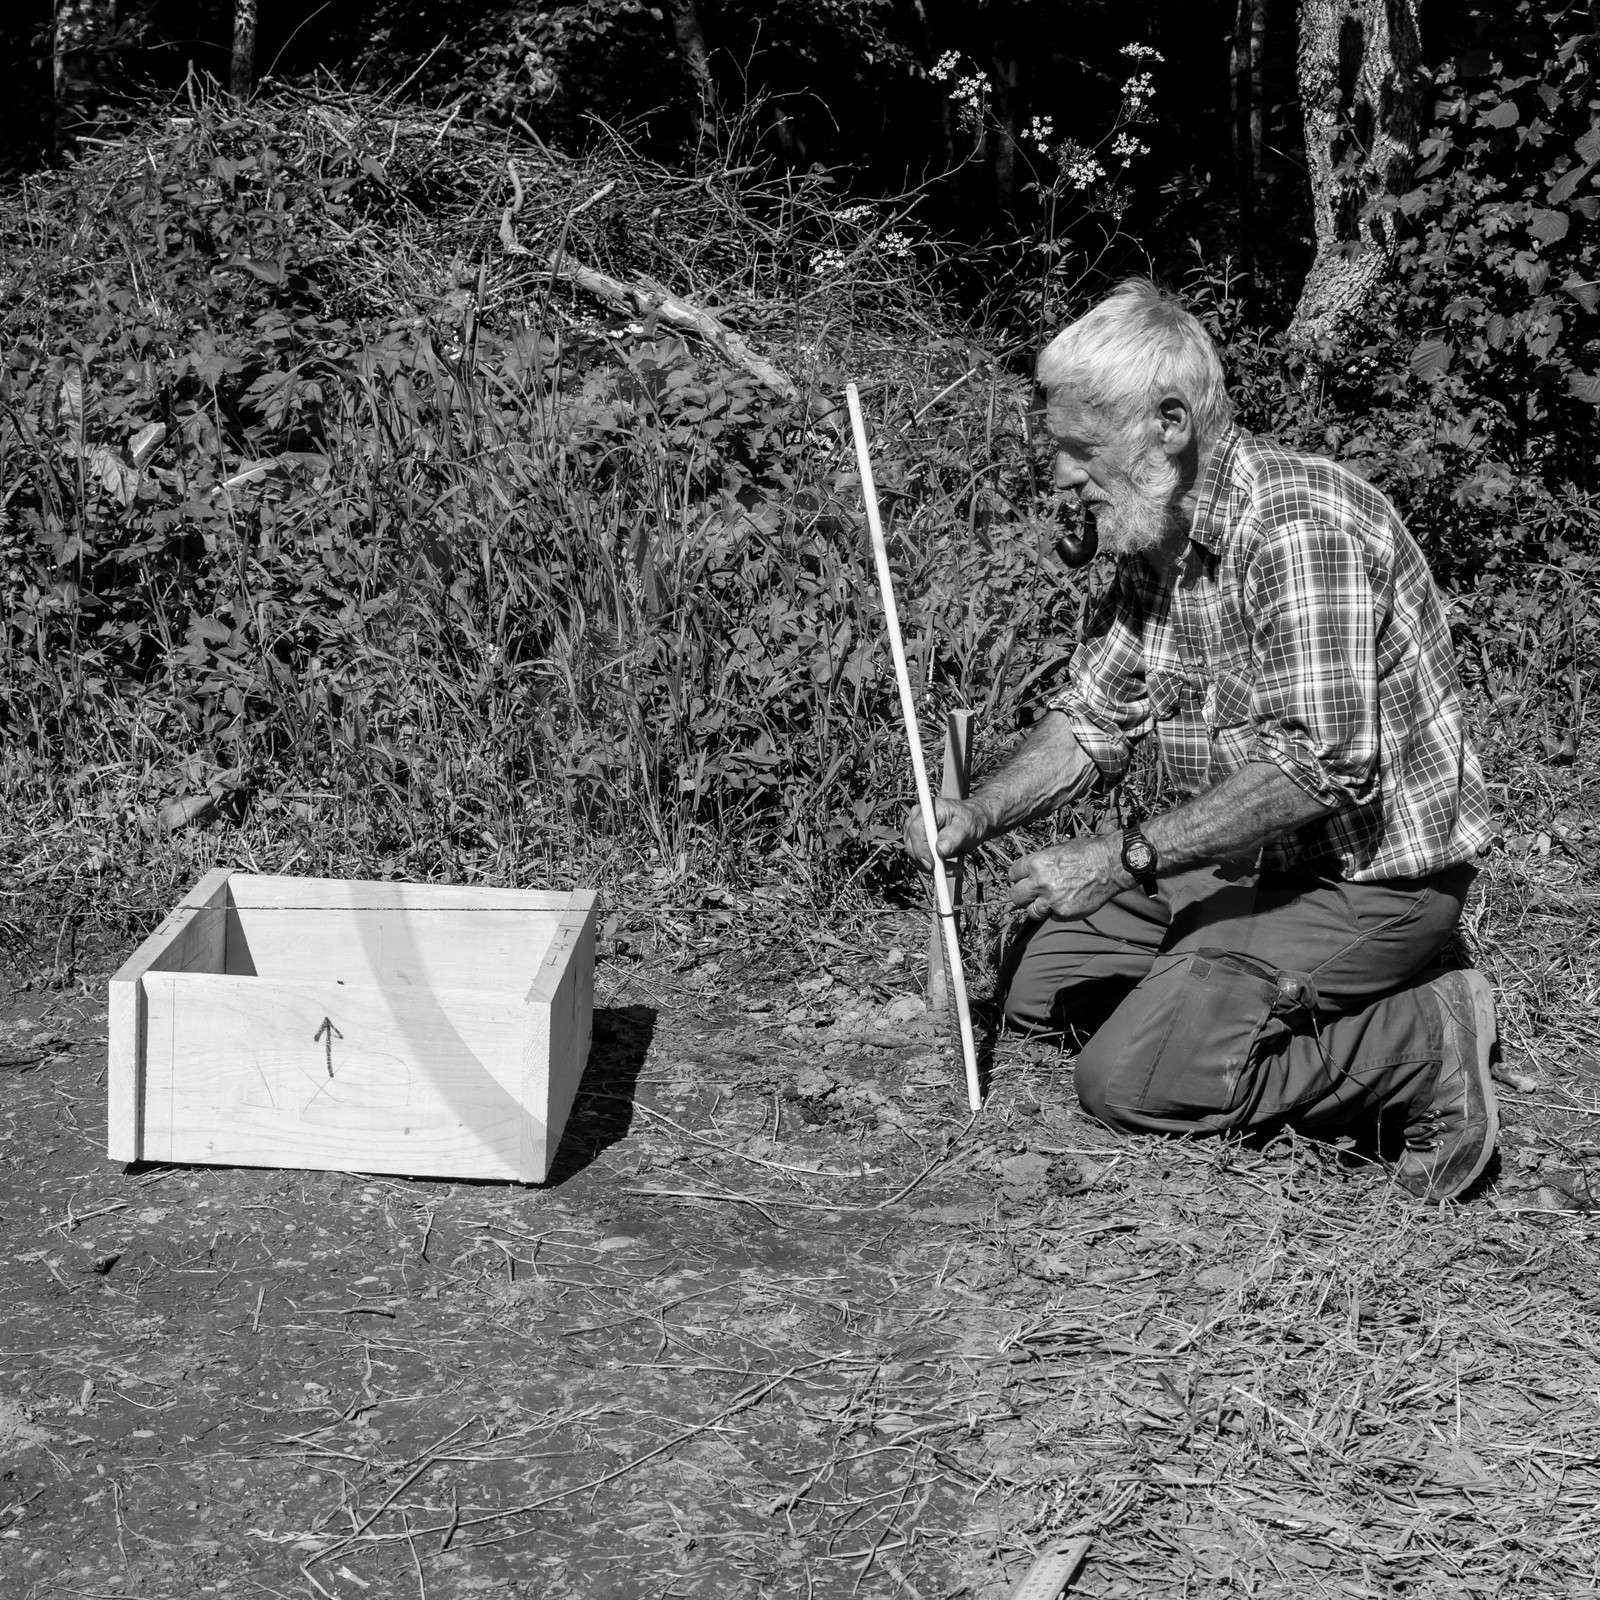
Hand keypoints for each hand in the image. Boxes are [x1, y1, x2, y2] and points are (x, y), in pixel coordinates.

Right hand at [903, 797, 986, 871]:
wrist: (972, 822)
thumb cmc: (971, 820)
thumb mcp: (968, 826)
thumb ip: (954, 836)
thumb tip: (940, 850)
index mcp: (930, 808)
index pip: (917, 829)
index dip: (921, 848)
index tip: (932, 864)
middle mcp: (918, 817)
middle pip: (911, 844)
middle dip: (928, 862)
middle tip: (951, 870)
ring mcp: (915, 829)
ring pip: (913, 854)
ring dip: (931, 866)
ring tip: (954, 869)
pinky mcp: (916, 841)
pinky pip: (918, 858)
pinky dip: (931, 866)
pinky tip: (947, 867)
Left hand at [1007, 835, 1130, 921]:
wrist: (1110, 865)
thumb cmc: (1087, 853)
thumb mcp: (1058, 850)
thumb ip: (1041, 863)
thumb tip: (1029, 873)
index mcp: (1036, 863)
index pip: (1013, 874)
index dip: (1018, 878)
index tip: (1022, 880)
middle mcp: (1039, 882)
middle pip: (1016, 896)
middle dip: (1022, 895)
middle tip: (1031, 895)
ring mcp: (1051, 900)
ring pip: (1031, 911)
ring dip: (1038, 908)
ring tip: (1050, 901)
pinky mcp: (1064, 913)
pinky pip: (1052, 917)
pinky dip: (1058, 912)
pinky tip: (1068, 902)